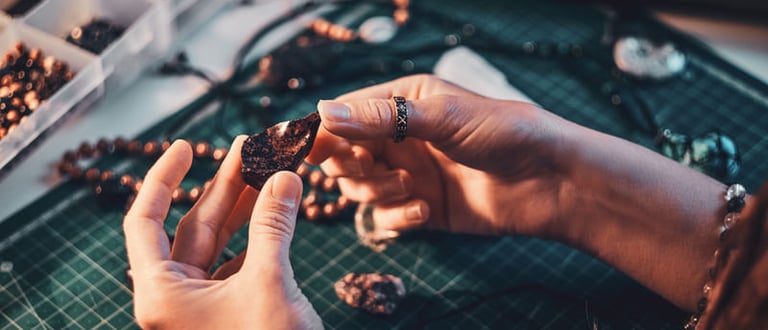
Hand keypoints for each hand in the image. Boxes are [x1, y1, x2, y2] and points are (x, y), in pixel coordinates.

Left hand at [123, 138, 321, 328]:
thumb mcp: (270, 283)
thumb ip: (274, 226)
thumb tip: (284, 177)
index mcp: (162, 294)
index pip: (145, 222)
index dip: (163, 178)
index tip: (186, 146)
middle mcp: (176, 298)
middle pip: (192, 226)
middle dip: (223, 186)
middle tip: (250, 149)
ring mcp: (204, 305)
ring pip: (220, 242)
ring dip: (245, 207)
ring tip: (269, 169)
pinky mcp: (232, 310)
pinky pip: (241, 260)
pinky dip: (260, 234)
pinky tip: (278, 208)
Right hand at [307, 74, 570, 237]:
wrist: (548, 181)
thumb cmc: (502, 133)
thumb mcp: (440, 116)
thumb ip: (381, 118)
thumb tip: (322, 112)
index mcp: (402, 101)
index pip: (346, 114)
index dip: (326, 132)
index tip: (311, 149)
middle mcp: (400, 137)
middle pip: (345, 154)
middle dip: (351, 165)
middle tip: (370, 167)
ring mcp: (409, 173)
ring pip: (360, 188)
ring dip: (377, 190)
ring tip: (410, 186)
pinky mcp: (420, 207)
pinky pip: (385, 216)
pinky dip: (398, 216)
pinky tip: (425, 210)